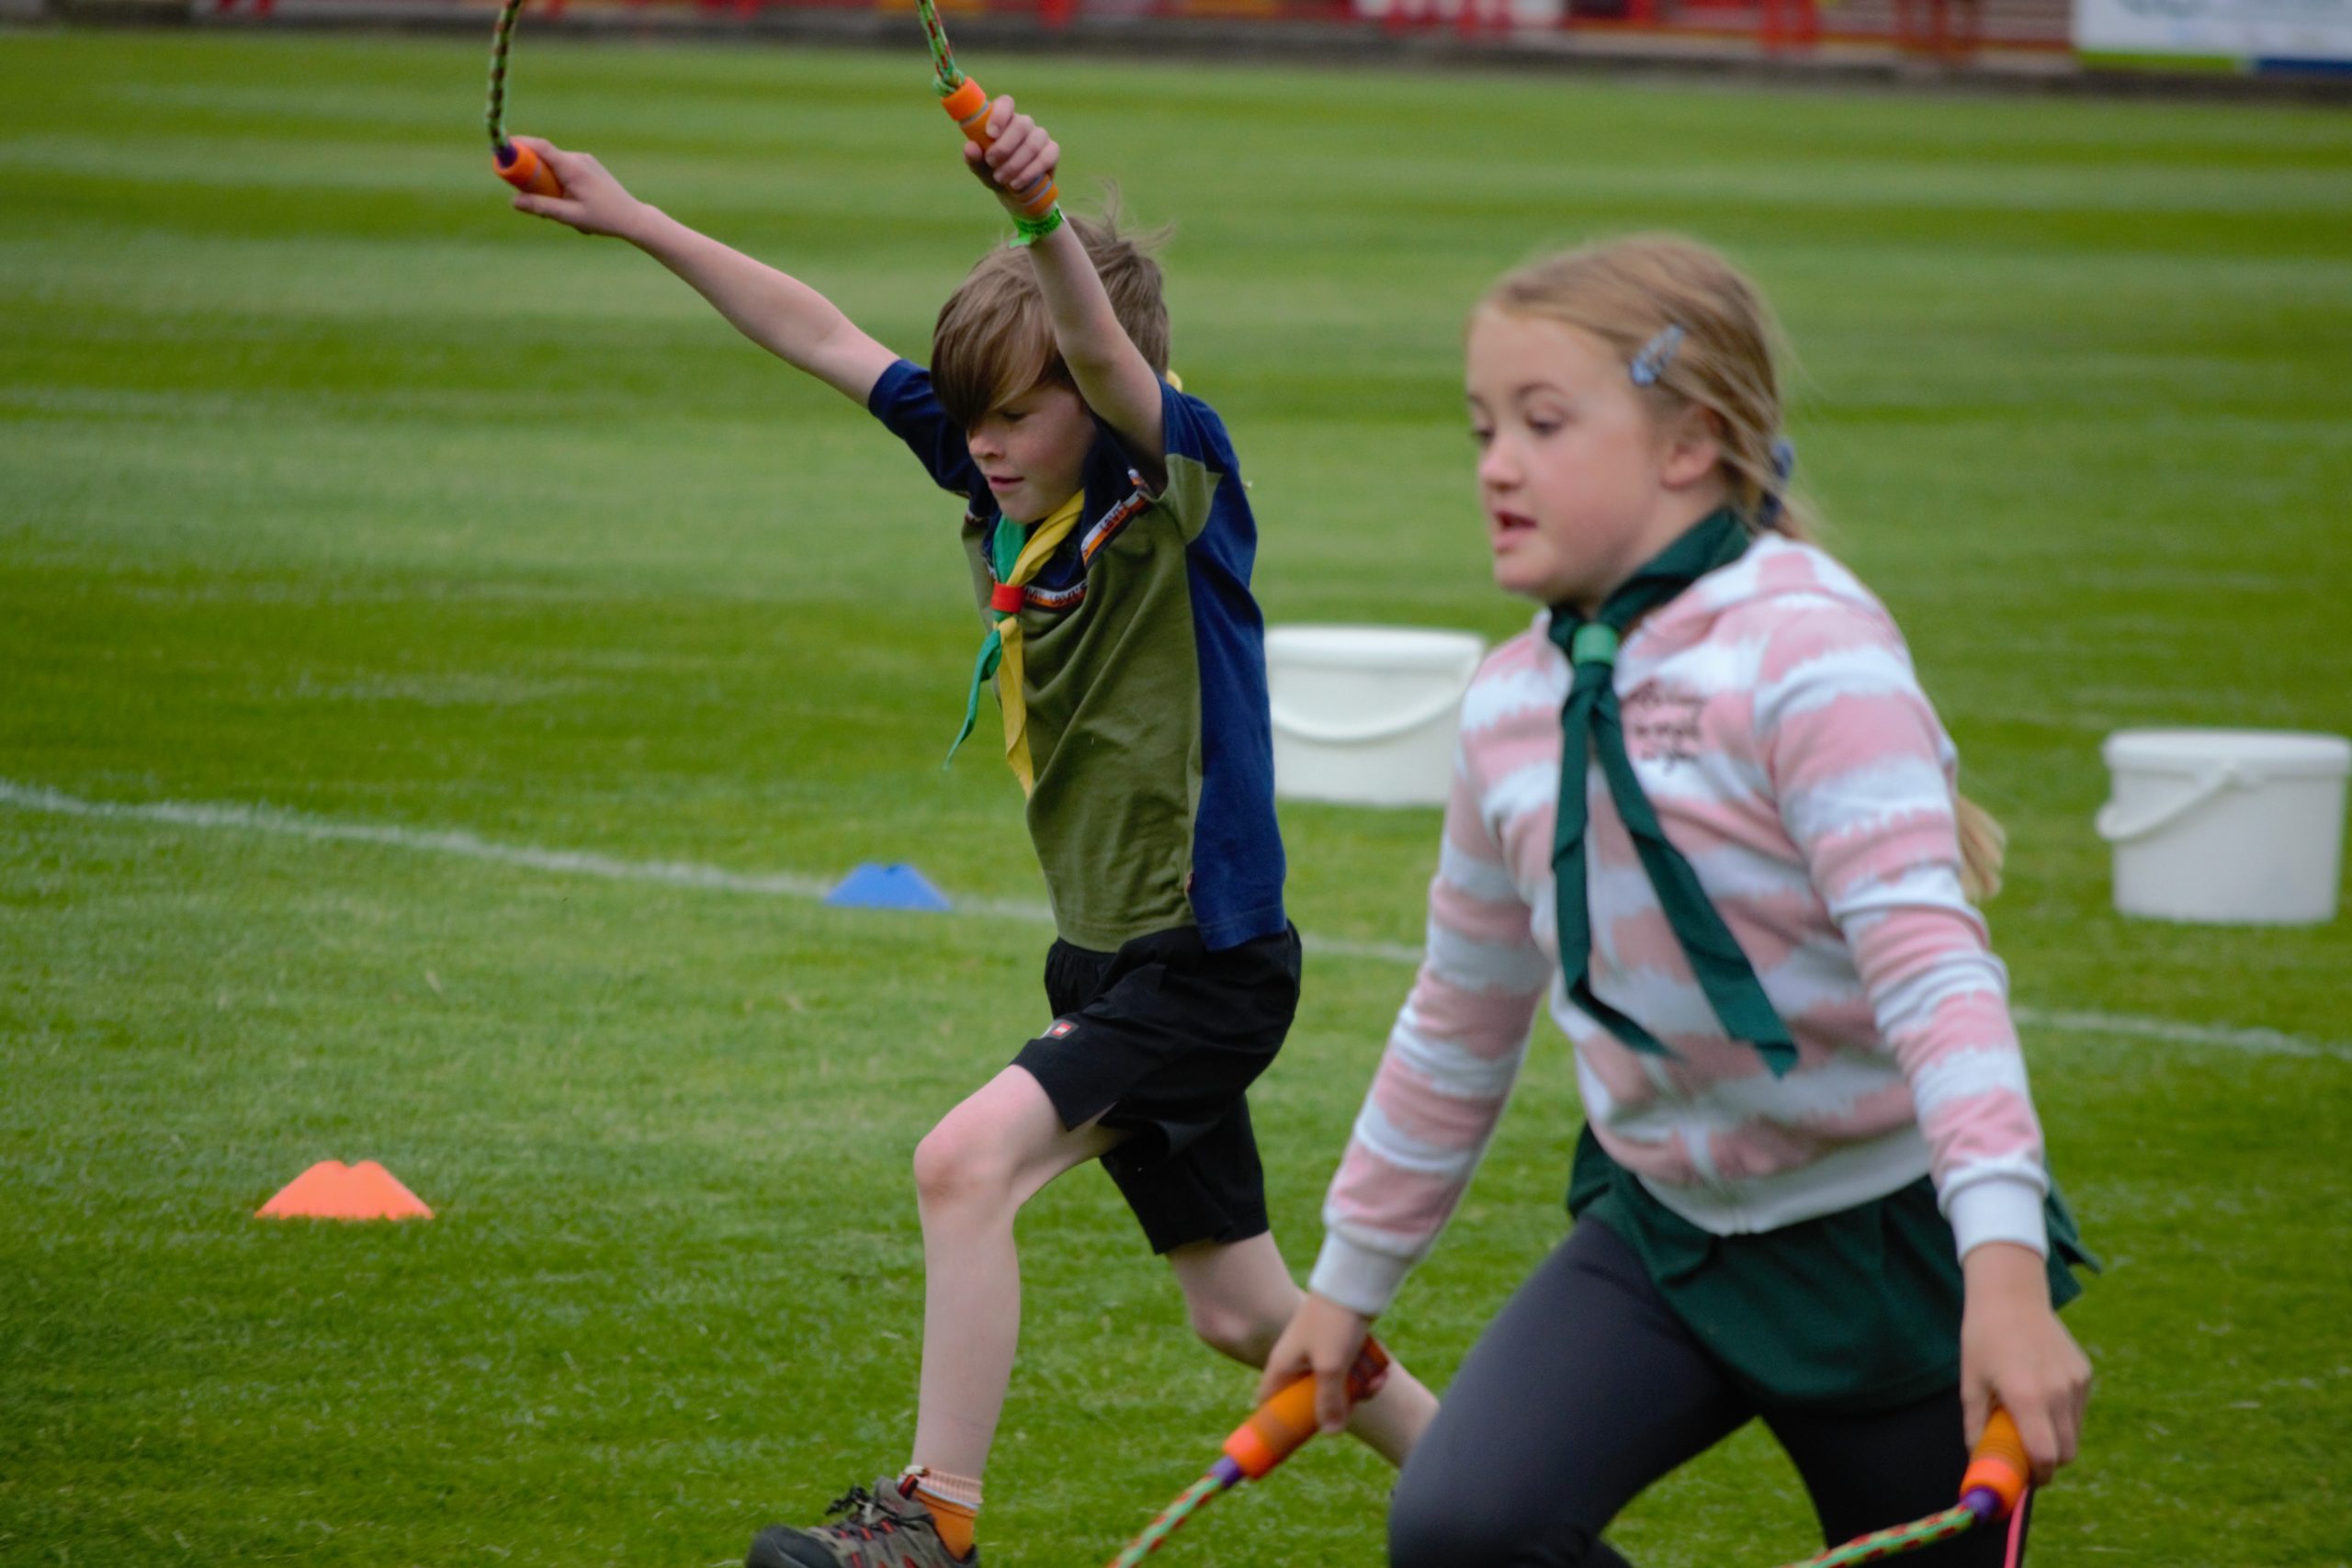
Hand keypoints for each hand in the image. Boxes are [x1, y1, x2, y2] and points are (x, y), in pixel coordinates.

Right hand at [506, 137, 651, 240]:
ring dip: (547, 182)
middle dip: (531, 173)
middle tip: (526, 194)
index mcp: (573, 167)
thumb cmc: (604, 218)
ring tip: (561, 207)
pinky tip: (571, 203)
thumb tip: (513, 200)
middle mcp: (578, 158)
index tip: (502, 149)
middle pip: (543, 157)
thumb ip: (541, 207)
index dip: (520, 145)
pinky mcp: (587, 166)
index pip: (541, 147)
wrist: (632, 218)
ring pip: (553, 165)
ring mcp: (584, 160)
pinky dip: (558, 183)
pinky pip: (564, 169)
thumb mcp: (569, 216)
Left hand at [960, 95, 1057, 212]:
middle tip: (991, 164)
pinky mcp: (1052, 151)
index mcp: (1003, 120)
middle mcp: (1023, 124)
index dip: (999, 115)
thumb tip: (970, 147)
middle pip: (1021, 124)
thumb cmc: (993, 172)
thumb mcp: (979, 167)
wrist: (1013, 193)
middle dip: (1004, 147)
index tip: (990, 134)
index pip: (1006, 103)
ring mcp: (1040, 136)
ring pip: (1033, 143)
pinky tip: (1016, 184)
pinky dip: (1029, 172)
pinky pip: (1046, 157)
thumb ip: (973, 157)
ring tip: (1002, 179)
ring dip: (1015, 164)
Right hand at [1256, 1293, 1380, 1436]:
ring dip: (1358, 1389)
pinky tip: (1382, 1370)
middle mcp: (1296, 1361)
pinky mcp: (1337, 1345)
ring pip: (1334, 1386)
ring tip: (1376, 1381)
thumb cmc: (1334, 1323)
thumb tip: (1330, 1433)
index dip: (1279, 1422)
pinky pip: (1348, 1371)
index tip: (1301, 1437)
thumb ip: (1329, 1402)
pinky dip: (1364, 1374)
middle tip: (1355, 1402)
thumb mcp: (1331, 1367)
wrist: (1354, 1282)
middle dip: (1337, 1405)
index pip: (1268, 1402)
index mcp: (1282, 1365)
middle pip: (1309, 1400)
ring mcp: (1317, 1353)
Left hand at [1960, 1242, 2092, 1484]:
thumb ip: (1976, 1425)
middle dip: (2048, 1463)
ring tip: (2029, 1419)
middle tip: (2026, 1455)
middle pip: (2066, 1452)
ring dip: (2057, 1439)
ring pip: (2075, 1433)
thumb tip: (1977, 1459)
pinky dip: (2063, 1415)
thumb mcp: (1970, 1382)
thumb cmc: (1983, 1337)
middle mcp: (2058, 1392)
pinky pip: (2078, 1410)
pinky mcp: (2084, 1373)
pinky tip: (2040, 1394)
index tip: (2025, 1476)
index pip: (2046, 1455)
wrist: (2010, 1294)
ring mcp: (2075, 1382)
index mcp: (2026, 1396)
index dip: (2037, 1474)